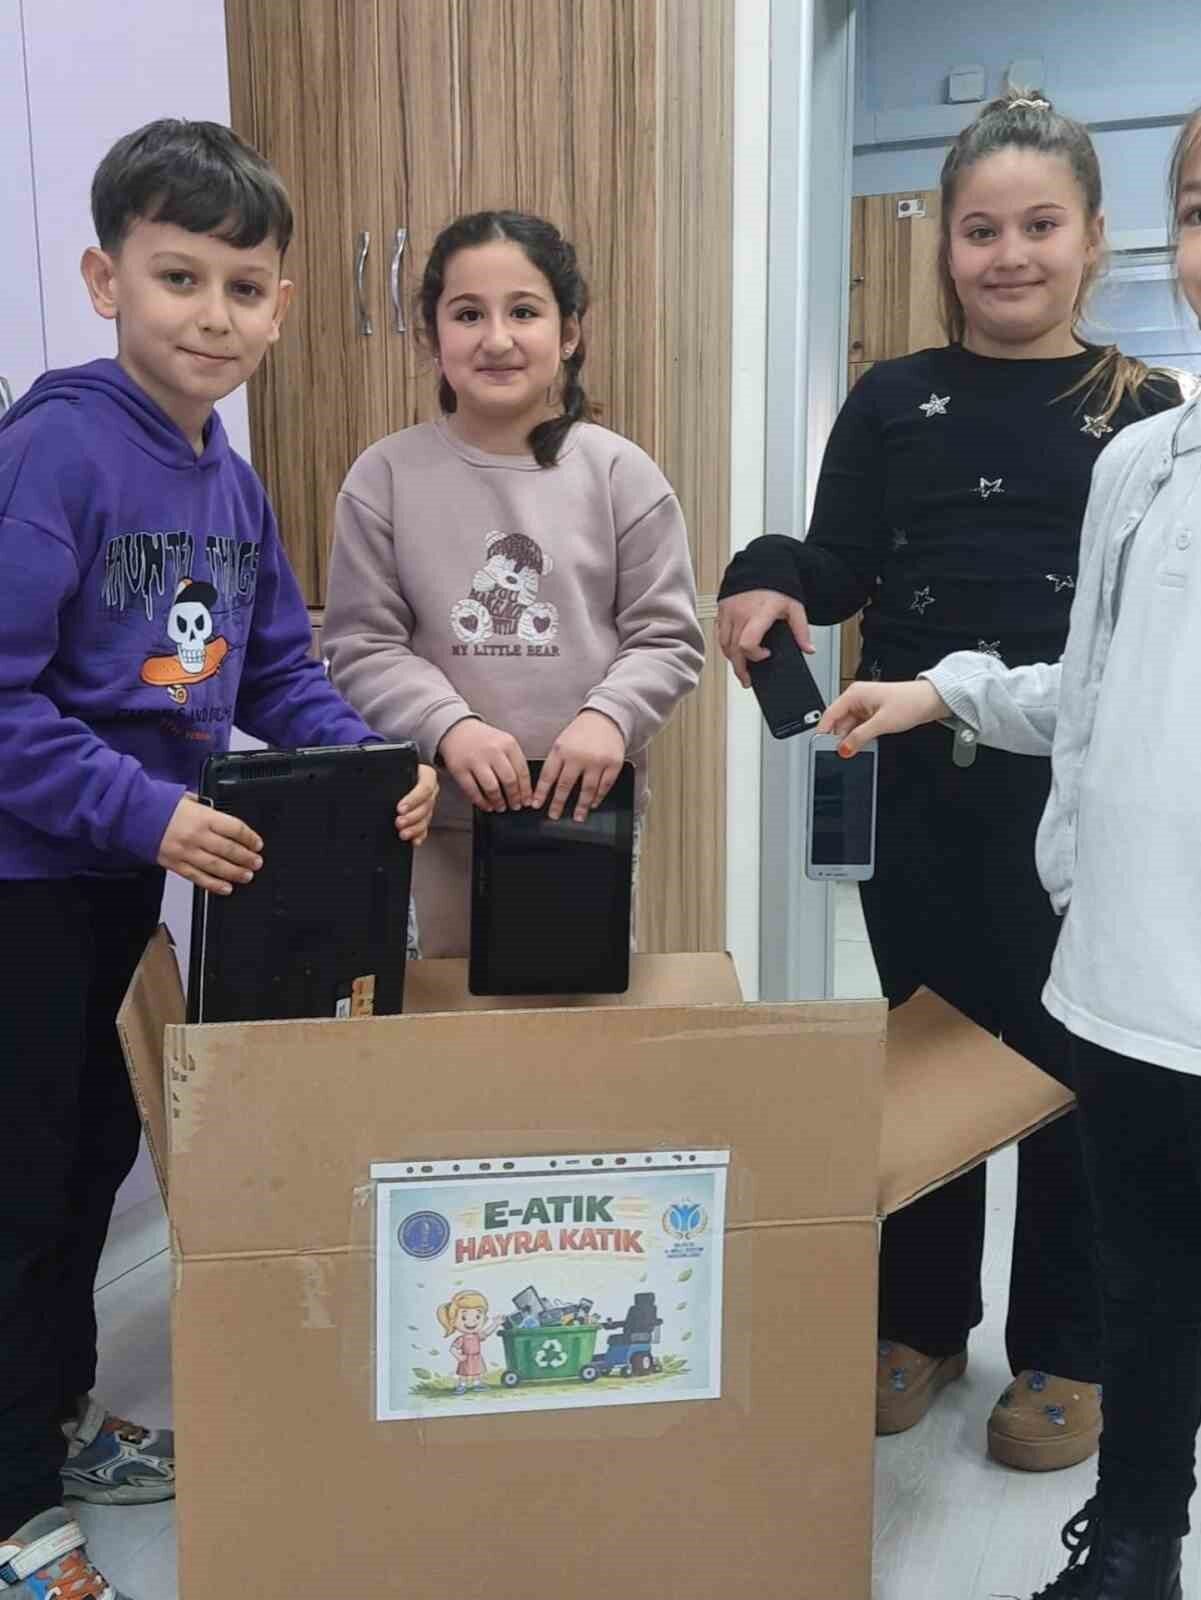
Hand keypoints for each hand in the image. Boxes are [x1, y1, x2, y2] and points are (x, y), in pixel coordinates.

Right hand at [157, 794, 262, 894]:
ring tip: (247, 876)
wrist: (134, 814)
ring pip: (216, 866)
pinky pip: (198, 877)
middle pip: (229, 850)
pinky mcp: (176, 864)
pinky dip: (213, 885)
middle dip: (246, 858)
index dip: (250, 838)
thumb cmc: (161, 805)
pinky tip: (226, 888)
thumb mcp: (189, 799)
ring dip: (235, 873)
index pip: (235, 828)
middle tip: (256, 862)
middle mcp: (196, 835)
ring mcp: (186, 852)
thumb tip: (222, 818)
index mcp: (203, 817)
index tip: (257, 844)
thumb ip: (207, 809)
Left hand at [395, 763, 437, 843]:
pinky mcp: (424, 818)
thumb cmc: (395, 773)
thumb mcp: (395, 771)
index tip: (400, 808)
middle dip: (412, 817)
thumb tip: (376, 785)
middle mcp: (430, 791)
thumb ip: (390, 777)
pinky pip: (425, 829)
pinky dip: (419, 836)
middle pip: (426, 806)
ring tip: (403, 834)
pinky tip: (413, 841)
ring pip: (426, 819)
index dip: (413, 799)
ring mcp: (428, 805)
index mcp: (426, 775)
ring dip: (415, 828)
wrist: (394, 777)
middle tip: (398, 823)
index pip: (425, 787)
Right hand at [437, 719, 531, 811]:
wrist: (457, 729)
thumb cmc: (484, 740)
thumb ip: (514, 761)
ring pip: (492, 788)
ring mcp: (475, 760)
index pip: (522, 772)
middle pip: (509, 781)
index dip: (526, 790)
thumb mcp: (504, 742)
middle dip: (514, 798)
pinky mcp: (459, 769)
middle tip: (515, 806)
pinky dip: (481, 802)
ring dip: (498, 802)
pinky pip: (472, 791)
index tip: (527, 801)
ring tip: (501, 807)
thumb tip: (524, 789)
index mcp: (508, 744)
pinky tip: (487, 805)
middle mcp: (493, 751)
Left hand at [533, 710, 625, 821]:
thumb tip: (547, 787)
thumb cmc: (581, 732)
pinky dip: (599, 797)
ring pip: (587, 790)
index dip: (541, 792)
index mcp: (561, 750)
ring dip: (581, 806)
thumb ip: (556, 762)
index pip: (548, 775)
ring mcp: (597, 761)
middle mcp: (578, 756)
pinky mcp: (613, 764)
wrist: (605, 718)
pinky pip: (605, 785)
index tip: (536, 805)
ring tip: (577, 817)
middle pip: (565, 785)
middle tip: (554, 815)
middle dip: (558, 803)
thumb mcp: (562, 742)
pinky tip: (594, 804)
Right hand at [717, 590, 812, 686]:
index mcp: (759, 613)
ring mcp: (728, 611)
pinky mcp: (721, 610)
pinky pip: (720, 634)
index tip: (765, 656)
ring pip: (724, 644)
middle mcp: (740, 613)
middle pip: (733, 649)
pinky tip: (734, 652)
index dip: (754, 656)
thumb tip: (808, 649)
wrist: (761, 565)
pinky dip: (726, 646)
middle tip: (747, 679)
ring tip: (741, 668)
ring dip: (732, 658)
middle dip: (740, 668)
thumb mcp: (795, 608)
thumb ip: (801, 630)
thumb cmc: (777, 586)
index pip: (747, 643)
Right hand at [817, 679, 948, 754]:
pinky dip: (861, 736)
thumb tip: (843, 749)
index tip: (819, 746)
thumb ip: (860, 737)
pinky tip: (866, 743)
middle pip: (839, 723)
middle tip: (842, 753)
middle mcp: (857, 699)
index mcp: (854, 694)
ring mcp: (865, 706)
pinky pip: (859, 728)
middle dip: (840, 738)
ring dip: (852, 738)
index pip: (830, 714)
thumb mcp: (882, 723)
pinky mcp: (872, 713)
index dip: (823, 731)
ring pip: (849, 727)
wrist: (930, 700)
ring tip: (859, 747)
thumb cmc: (910, 701)